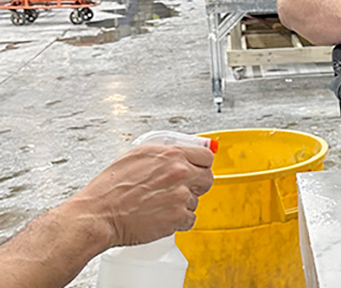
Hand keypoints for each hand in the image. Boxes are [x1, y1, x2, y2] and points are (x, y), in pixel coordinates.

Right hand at [66, 144, 213, 247]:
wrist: (98, 215)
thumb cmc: (110, 189)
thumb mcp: (136, 156)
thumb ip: (163, 154)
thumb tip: (179, 154)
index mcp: (172, 155)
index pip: (206, 157)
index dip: (201, 165)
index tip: (196, 170)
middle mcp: (180, 173)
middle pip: (207, 179)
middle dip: (196, 185)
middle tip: (180, 190)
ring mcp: (180, 195)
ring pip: (195, 201)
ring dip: (182, 205)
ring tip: (160, 206)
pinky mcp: (177, 217)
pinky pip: (189, 219)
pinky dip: (178, 222)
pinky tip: (162, 218)